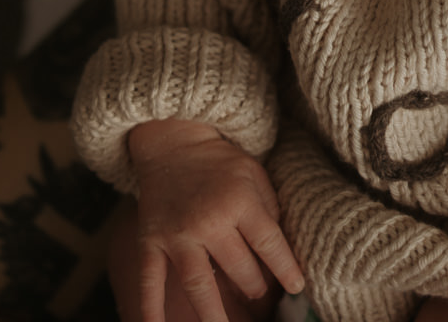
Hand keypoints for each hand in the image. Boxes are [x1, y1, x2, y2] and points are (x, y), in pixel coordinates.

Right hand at [128, 119, 304, 321]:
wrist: (174, 142)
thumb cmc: (221, 162)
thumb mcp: (255, 175)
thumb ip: (268, 210)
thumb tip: (279, 252)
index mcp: (240, 202)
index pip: (269, 245)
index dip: (286, 269)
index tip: (298, 288)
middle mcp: (209, 221)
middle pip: (238, 268)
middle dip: (254, 286)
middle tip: (260, 295)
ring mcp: (177, 234)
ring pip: (198, 284)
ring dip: (213, 314)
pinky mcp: (151, 241)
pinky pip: (150, 281)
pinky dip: (151, 309)